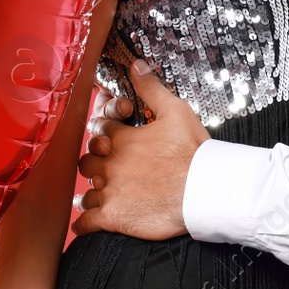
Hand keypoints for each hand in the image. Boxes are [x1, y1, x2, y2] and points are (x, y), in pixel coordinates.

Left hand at [72, 60, 210, 240]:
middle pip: (86, 161)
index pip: (97, 129)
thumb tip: (136, 64)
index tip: (111, 137)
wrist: (204, 190)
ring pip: (84, 192)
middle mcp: (110, 164)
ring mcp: (110, 192)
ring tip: (99, 195)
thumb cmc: (193, 151)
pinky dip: (85, 224)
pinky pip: (86, 222)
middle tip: (106, 167)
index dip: (103, 130)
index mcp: (122, 138)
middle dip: (94, 163)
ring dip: (90, 193)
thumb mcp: (176, 110)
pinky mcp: (114, 217)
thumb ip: (151, 88)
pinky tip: (89, 223)